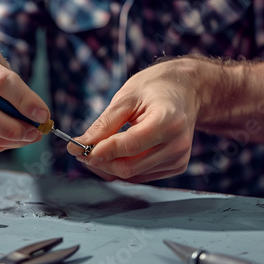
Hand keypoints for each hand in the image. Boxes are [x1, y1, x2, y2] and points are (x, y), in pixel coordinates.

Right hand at [0, 47, 49, 151]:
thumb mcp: (3, 66)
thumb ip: (18, 88)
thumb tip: (38, 116)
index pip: (0, 82)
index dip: (24, 100)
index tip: (43, 115)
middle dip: (13, 128)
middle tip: (35, 132)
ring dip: (11, 140)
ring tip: (30, 136)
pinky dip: (3, 144)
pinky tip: (16, 139)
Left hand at [68, 58, 203, 182]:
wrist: (186, 91)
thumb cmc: (156, 88)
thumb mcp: (126, 97)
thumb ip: (104, 124)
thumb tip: (79, 145)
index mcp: (169, 121)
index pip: (130, 146)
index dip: (101, 151)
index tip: (77, 149)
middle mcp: (178, 144)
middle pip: (129, 166)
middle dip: (100, 161)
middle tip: (81, 149)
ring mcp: (179, 159)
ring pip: (132, 175)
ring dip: (108, 166)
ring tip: (97, 148)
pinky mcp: (176, 167)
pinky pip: (140, 176)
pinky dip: (122, 168)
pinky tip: (115, 153)